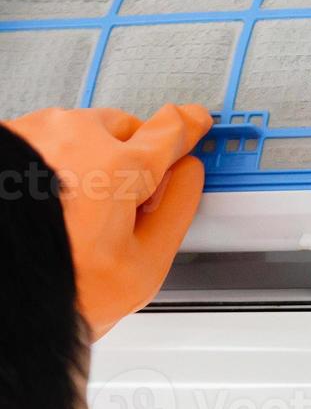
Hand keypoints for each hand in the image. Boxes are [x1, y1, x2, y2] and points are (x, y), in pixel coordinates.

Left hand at [5, 105, 212, 339]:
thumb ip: (177, 211)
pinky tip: (45, 205)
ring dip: (86, 159)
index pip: (170, 131)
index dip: (188, 128)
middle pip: (124, 129)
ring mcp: (33, 134)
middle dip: (129, 157)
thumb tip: (188, 176)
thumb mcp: (143, 267)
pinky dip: (50, 165)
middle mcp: (73, 137)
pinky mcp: (6, 140)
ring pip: (80, 132)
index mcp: (118, 168)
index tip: (193, 122)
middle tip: (120, 204)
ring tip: (72, 210)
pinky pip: (42, 141)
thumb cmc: (56, 286)